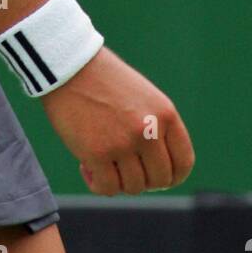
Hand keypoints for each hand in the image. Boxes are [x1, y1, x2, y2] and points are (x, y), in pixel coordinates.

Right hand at [40, 45, 195, 194]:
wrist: (68, 64)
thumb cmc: (102, 79)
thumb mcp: (142, 97)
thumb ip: (154, 127)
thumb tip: (153, 169)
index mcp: (165, 114)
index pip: (183, 162)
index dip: (171, 176)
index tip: (155, 176)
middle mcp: (149, 130)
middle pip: (159, 180)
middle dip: (142, 180)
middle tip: (123, 168)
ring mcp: (124, 143)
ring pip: (133, 187)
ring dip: (118, 180)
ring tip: (102, 162)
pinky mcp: (97, 153)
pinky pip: (107, 188)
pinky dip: (97, 184)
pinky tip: (86, 167)